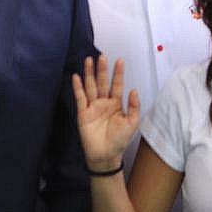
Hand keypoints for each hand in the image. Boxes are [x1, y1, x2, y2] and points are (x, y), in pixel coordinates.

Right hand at [72, 56, 140, 173]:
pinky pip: (80, 98)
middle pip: (102, 82)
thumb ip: (134, 106)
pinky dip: (78, 87)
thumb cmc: (119, 140)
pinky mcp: (83, 113)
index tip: (120, 60)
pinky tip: (76, 76)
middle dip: (102, 70)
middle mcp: (104, 102)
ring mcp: (93, 107)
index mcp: (116, 104)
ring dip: (89, 74)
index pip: (117, 85)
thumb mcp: (132, 123)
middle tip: (102, 56)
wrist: (106, 156)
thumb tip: (134, 90)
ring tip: (89, 60)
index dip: (118, 73)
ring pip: (90, 86)